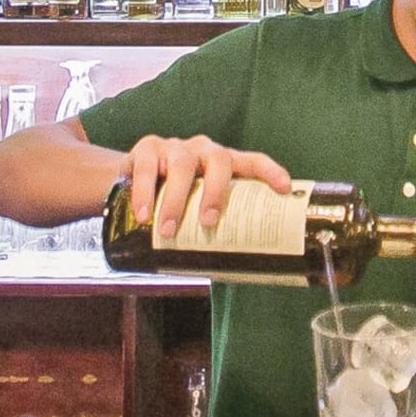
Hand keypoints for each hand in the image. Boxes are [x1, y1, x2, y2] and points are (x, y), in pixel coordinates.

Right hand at [122, 134, 290, 235]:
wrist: (131, 178)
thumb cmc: (177, 198)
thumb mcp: (198, 205)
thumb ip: (215, 226)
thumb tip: (236, 270)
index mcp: (226, 163)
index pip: (253, 161)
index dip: (270, 172)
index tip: (284, 188)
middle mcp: (204, 150)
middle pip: (218, 162)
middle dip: (215, 192)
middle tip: (207, 222)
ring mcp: (176, 147)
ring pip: (181, 166)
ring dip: (175, 200)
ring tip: (168, 230)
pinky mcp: (146, 149)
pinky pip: (147, 168)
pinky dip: (144, 193)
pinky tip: (143, 215)